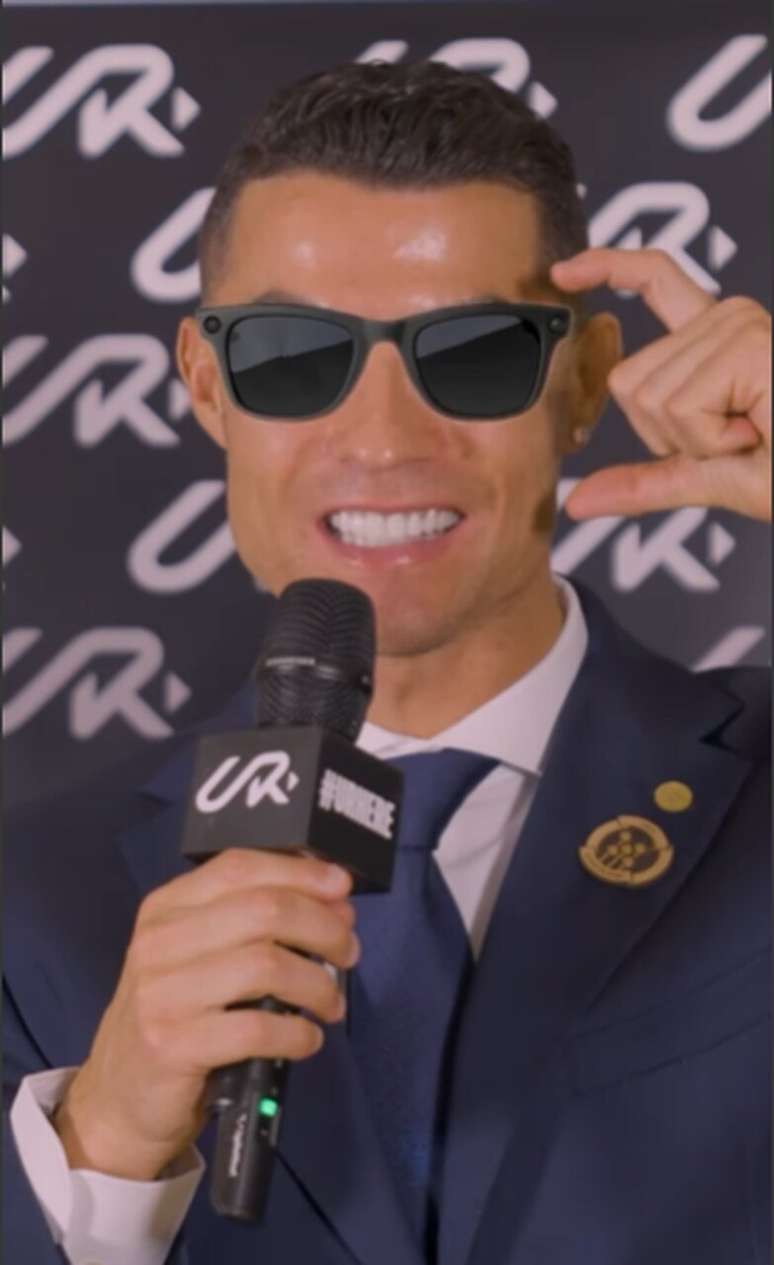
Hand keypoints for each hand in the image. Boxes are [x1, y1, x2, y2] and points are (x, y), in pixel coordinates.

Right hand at [53, 850, 356, 1179]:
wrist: (118, 1098)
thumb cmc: (175, 1017)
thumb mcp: (196, 956)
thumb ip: (252, 924)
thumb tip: (335, 905)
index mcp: (167, 907)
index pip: (240, 867)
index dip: (300, 873)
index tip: (342, 888)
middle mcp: (159, 941)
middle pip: (264, 910)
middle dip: (323, 927)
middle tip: (349, 952)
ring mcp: (162, 993)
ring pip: (266, 966)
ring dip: (317, 984)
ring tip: (331, 1003)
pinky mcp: (171, 1046)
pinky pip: (256, 1029)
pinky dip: (297, 1033)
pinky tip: (307, 1039)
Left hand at [551, 248, 771, 521]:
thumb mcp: (702, 477)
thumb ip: (640, 483)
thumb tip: (576, 501)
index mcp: (716, 339)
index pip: (655, 282)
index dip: (608, 267)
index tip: (563, 271)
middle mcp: (727, 320)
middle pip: (629, 382)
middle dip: (672, 436)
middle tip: (739, 438)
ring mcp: (738, 326)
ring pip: (650, 398)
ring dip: (698, 441)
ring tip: (754, 433)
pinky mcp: (747, 344)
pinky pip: (681, 406)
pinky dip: (712, 440)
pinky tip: (757, 429)